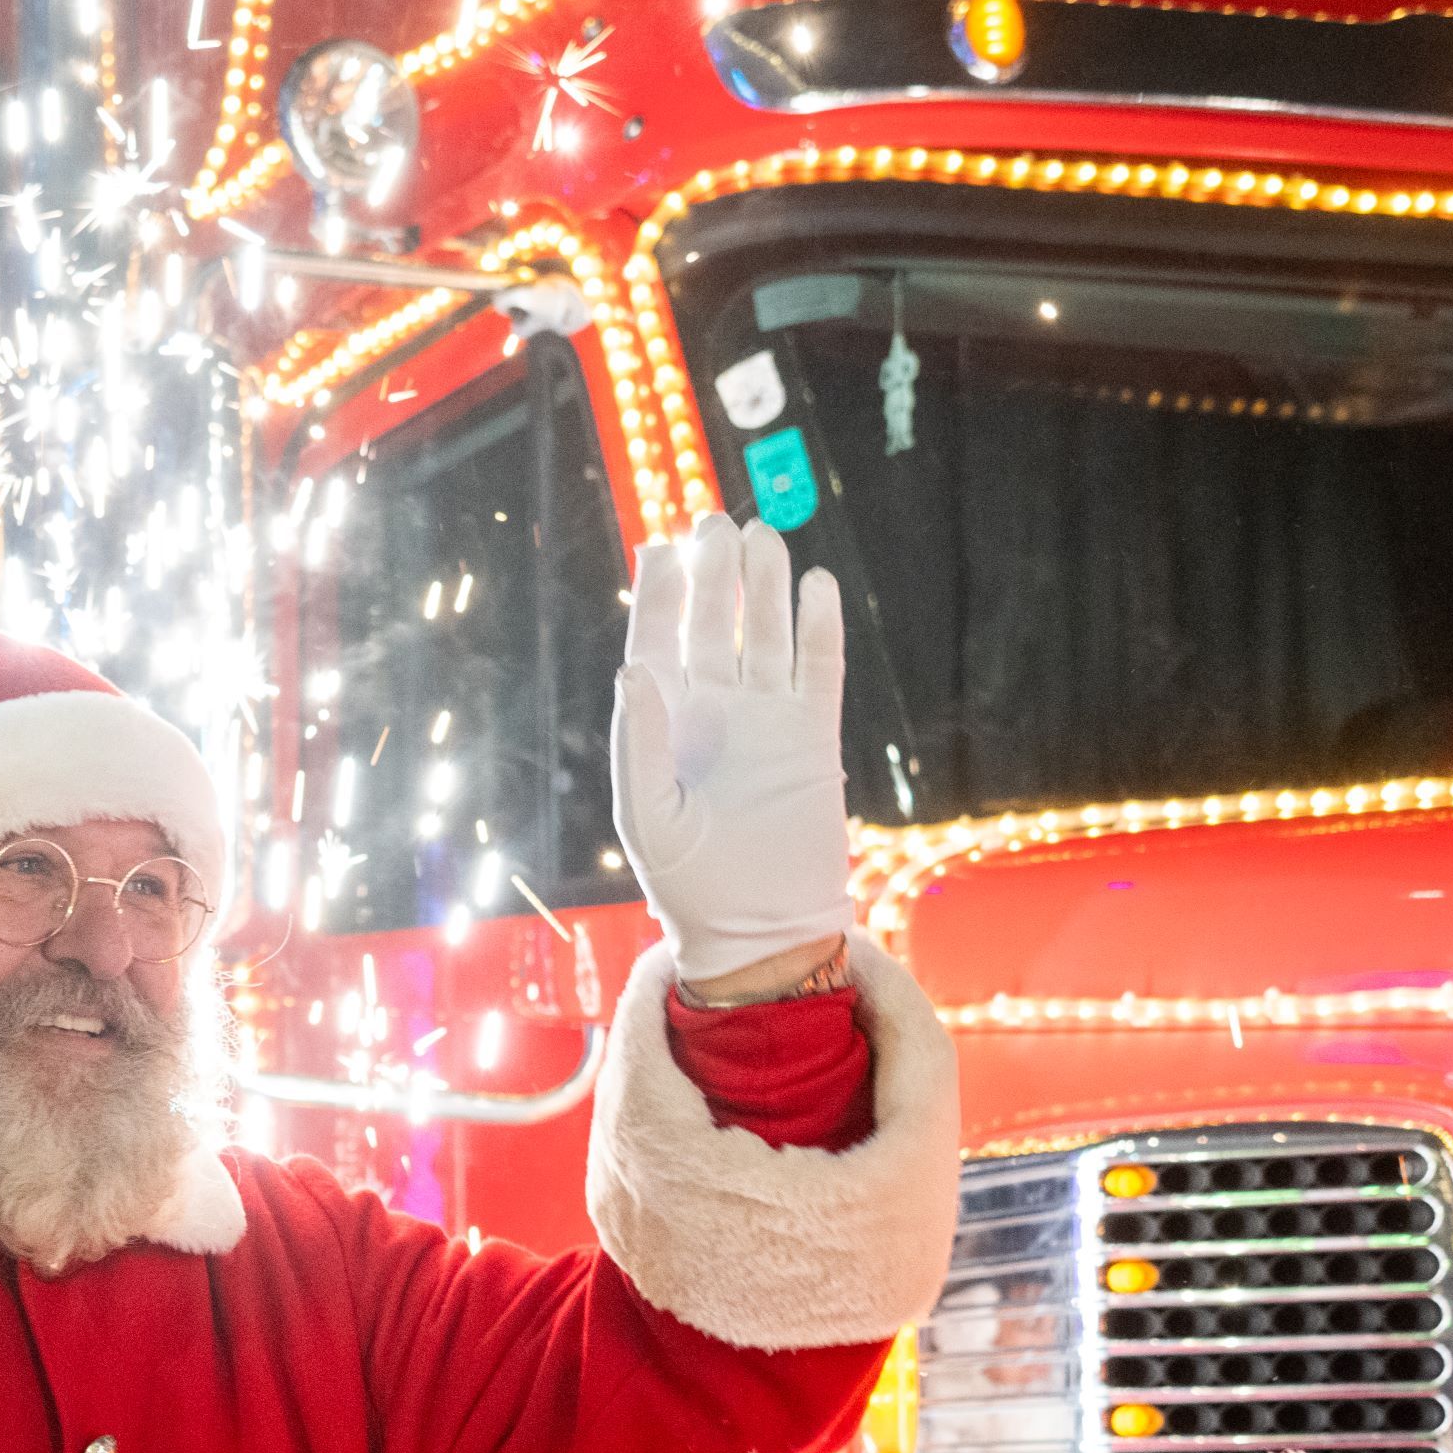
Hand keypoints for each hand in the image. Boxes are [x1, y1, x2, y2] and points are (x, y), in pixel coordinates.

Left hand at [611, 513, 855, 984]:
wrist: (759, 930)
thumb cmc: (688, 884)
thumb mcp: (648, 817)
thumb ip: (638, 742)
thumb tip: (634, 667)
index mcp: (664, 724)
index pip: (658, 640)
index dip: (659, 593)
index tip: (661, 547)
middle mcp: (714, 712)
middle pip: (714, 622)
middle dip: (714, 573)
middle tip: (714, 522)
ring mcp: (766, 720)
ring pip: (766, 633)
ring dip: (763, 586)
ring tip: (761, 536)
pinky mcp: (813, 736)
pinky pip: (818, 668)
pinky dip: (818, 626)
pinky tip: (813, 583)